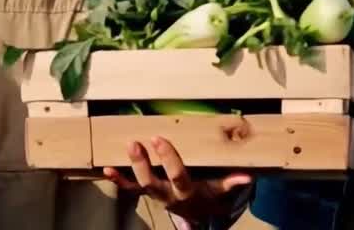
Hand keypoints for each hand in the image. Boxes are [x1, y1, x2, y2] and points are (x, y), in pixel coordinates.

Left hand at [103, 136, 252, 222]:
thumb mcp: (217, 191)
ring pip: (139, 185)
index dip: (167, 158)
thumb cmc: (206, 195)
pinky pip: (130, 188)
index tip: (160, 139)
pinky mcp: (146, 193)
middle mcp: (167, 195)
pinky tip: (106, 170)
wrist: (195, 215)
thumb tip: (247, 178)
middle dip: (142, 164)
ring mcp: (155, 195)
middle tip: (136, 142)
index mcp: (186, 191)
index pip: (177, 174)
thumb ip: (229, 183)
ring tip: (127, 146)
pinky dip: (118, 180)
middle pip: (151, 182)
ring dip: (130, 168)